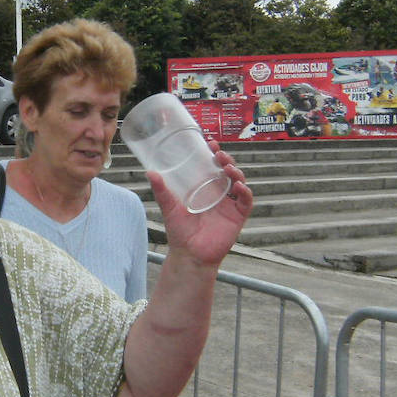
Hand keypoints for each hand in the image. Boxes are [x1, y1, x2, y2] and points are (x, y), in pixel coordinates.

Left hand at [147, 141, 252, 268]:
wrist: (189, 254)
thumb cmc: (180, 232)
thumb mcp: (169, 207)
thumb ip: (161, 191)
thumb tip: (150, 172)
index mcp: (206, 188)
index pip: (214, 166)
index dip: (215, 153)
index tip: (211, 142)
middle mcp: (220, 194)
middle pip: (229, 171)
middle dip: (227, 159)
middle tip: (218, 154)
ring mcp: (230, 204)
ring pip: (239, 182)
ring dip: (236, 172)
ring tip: (227, 168)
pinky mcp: (237, 216)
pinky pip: (246, 201)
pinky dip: (246, 192)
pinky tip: (239, 186)